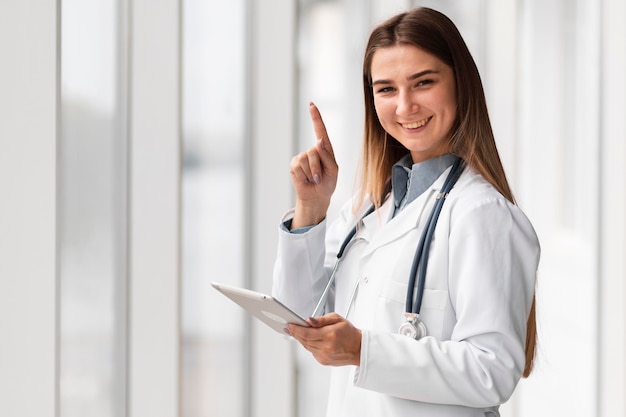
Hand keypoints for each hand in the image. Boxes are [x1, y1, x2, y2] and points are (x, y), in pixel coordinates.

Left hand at [286, 313, 361, 366]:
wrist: (359, 348)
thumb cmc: (349, 333)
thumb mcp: (337, 319)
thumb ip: (321, 319)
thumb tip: (309, 320)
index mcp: (330, 335)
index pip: (307, 333)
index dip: (296, 329)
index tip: (289, 325)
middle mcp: (326, 347)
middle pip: (304, 340)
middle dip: (296, 333)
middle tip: (289, 327)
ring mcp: (324, 356)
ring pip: (306, 346)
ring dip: (301, 339)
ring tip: (298, 331)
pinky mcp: (323, 361)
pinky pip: (311, 351)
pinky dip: (309, 345)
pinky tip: (310, 340)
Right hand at [289, 102, 337, 228]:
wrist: (316, 196)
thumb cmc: (327, 183)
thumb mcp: (333, 170)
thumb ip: (327, 155)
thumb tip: (318, 141)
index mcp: (325, 149)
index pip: (320, 130)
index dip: (316, 118)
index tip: (311, 105)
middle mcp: (313, 150)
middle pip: (314, 150)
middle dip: (318, 167)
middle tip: (320, 178)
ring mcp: (302, 157)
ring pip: (306, 160)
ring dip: (312, 173)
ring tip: (314, 179)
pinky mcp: (294, 165)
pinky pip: (298, 167)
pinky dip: (304, 176)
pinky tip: (306, 180)